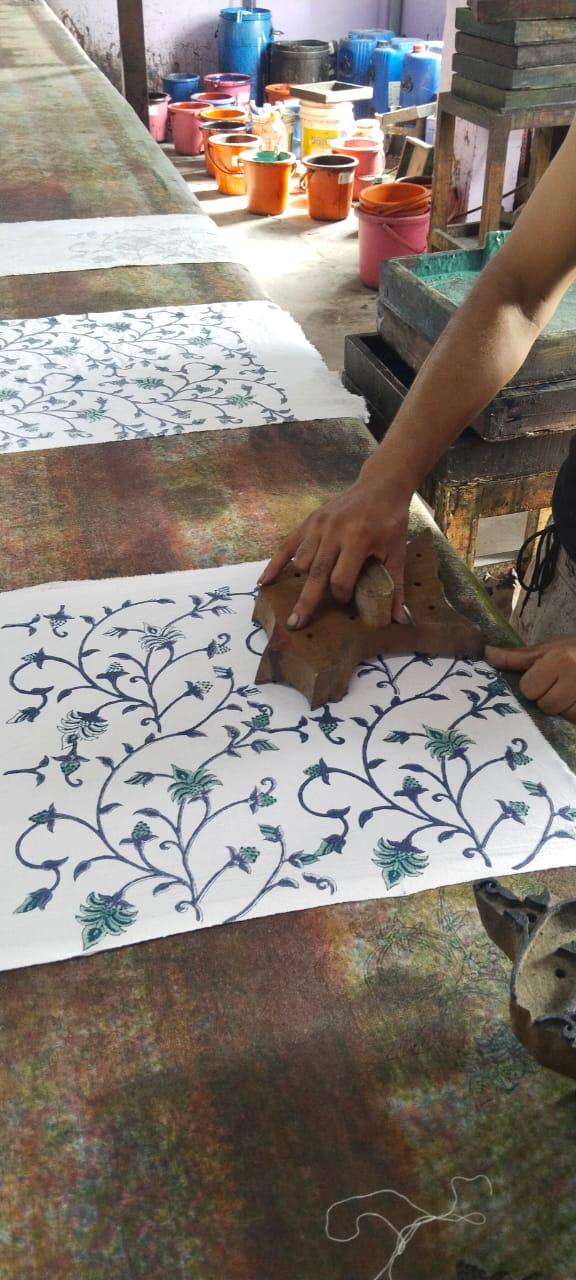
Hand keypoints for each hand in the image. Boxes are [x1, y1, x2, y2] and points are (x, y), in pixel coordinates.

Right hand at [260, 465, 411, 628]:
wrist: (380, 486)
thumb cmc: (390, 521)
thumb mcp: (397, 552)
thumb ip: (396, 586)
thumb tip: (400, 619)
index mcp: (358, 538)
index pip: (341, 578)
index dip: (341, 595)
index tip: (346, 601)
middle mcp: (334, 531)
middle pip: (316, 573)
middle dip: (306, 601)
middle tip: (295, 624)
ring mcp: (318, 524)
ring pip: (301, 562)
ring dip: (304, 579)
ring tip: (308, 590)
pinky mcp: (309, 520)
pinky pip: (287, 545)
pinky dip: (276, 564)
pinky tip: (266, 582)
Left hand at [486, 637, 575, 720]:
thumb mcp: (548, 649)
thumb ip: (516, 657)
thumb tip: (486, 653)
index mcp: (559, 660)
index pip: (529, 688)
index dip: (534, 684)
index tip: (547, 675)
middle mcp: (575, 676)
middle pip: (545, 705)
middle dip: (550, 697)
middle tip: (562, 684)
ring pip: (563, 715)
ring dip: (565, 707)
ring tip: (574, 691)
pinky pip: (575, 719)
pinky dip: (575, 712)